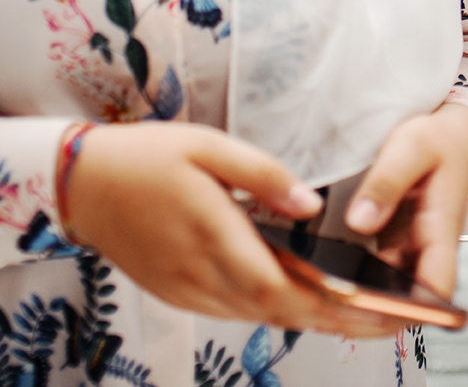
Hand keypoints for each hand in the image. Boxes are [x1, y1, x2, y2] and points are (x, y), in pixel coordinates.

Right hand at [65, 123, 404, 337]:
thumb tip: (311, 205)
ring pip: (257, 316)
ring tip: (361, 315)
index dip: (327, 304)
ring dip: (309, 319)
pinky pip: (234, 312)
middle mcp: (200, 273)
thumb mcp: (207, 146)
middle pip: (277, 311)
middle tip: (388, 321)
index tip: (372, 309)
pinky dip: (272, 311)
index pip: (278, 286)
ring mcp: (187, 290)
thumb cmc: (144, 158)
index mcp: (211, 232)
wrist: (79, 184)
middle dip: (337, 321)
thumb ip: (264, 176)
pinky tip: (301, 303)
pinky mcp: (177, 294)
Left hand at [343, 103, 467, 297]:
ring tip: (319, 295)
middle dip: (372, 313)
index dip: (409, 308)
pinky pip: (375, 276)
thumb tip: (360, 221)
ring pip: (389, 293)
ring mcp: (410, 253)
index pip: (436, 287)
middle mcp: (428, 250)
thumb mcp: (410, 148)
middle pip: (408, 302)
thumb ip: (385, 182)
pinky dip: (353, 281)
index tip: (372, 312)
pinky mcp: (395, 249)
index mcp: (441, 229)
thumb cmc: (439, 142)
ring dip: (360, 301)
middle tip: (329, 308)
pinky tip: (324, 276)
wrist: (453, 138)